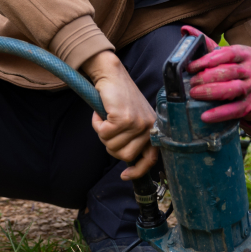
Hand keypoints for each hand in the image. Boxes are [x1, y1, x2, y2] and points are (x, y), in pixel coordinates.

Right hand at [83, 51, 158, 179]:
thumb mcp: (133, 118)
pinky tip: (100, 113)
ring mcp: (137, 123)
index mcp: (153, 128)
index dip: (137, 171)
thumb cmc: (120, 97)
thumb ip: (134, 137)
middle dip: (111, 145)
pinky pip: (103, 133)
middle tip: (108, 129)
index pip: (150, 158)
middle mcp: (148, 127)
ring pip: (112, 146)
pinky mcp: (123, 118)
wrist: (112, 75)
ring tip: (105, 118)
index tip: (124, 176)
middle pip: (124, 155)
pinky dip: (97, 124)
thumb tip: (128, 160)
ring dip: (102, 133)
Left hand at [184, 26, 250, 122]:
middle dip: (207, 77)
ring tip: (193, 94)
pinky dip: (220, 114)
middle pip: (228, 72)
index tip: (190, 66)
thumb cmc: (236, 68)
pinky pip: (235, 110)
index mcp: (245, 53)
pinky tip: (204, 116)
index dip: (208, 60)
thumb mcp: (226, 54)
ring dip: (211, 92)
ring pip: (232, 89)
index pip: (227, 54)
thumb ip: (206, 43)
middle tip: (190, 82)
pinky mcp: (250, 106)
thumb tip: (185, 30)